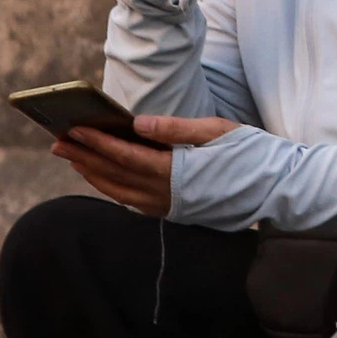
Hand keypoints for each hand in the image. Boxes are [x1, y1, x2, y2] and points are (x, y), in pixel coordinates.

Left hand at [51, 115, 240, 216]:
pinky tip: (103, 176)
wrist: (279, 191)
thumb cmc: (253, 155)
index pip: (125, 156)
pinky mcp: (176, 213)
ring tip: (72, 158)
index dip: (96, 142)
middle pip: (115, 176)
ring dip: (94, 175)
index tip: (72, 128)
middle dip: (84, 157)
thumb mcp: (218, 132)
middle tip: (57, 142)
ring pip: (121, 193)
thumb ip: (176, 129)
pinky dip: (113, 188)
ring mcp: (171, 208)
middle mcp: (168, 196)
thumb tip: (138, 123)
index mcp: (177, 172)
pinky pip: (134, 202)